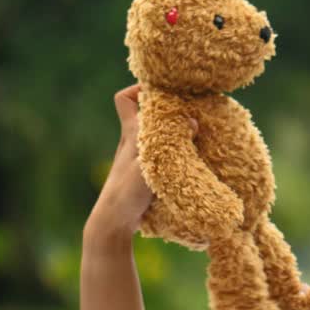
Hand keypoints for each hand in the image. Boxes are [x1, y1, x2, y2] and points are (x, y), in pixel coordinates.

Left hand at [86, 84, 196, 237]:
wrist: (113, 220)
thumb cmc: (127, 190)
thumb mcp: (150, 162)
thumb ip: (171, 141)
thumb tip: (193, 121)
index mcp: (130, 133)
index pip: (124, 99)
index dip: (139, 89)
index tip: (162, 92)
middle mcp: (133, 142)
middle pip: (145, 115)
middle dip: (167, 110)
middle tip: (190, 111)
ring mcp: (138, 158)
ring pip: (155, 134)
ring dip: (173, 132)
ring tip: (196, 133)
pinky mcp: (143, 174)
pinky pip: (160, 153)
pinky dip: (174, 151)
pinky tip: (190, 158)